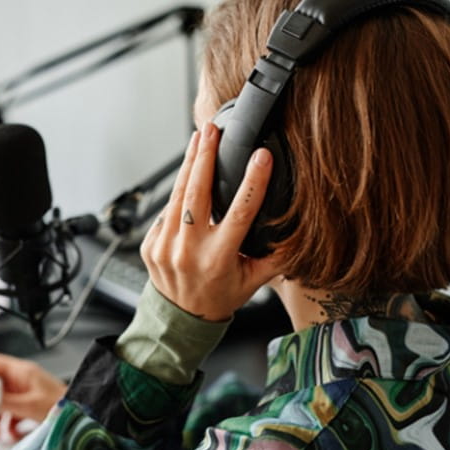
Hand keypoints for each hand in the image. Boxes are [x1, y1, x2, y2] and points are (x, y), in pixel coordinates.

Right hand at [0, 353, 66, 439]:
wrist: (80, 416)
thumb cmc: (62, 405)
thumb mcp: (29, 405)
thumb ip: (3, 402)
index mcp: (20, 372)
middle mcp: (20, 380)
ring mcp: (24, 393)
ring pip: (0, 402)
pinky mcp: (28, 406)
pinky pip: (10, 413)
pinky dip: (8, 424)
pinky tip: (13, 434)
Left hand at [140, 122, 282, 321]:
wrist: (180, 319)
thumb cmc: (220, 296)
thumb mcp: (253, 281)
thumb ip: (275, 257)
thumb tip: (300, 233)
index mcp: (219, 258)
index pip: (240, 213)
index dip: (253, 182)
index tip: (261, 157)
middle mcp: (189, 251)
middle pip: (197, 193)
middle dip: (204, 157)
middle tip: (211, 130)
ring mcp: (165, 247)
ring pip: (177, 196)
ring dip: (188, 164)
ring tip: (198, 139)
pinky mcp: (149, 244)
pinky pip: (166, 212)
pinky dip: (178, 194)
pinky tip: (187, 176)